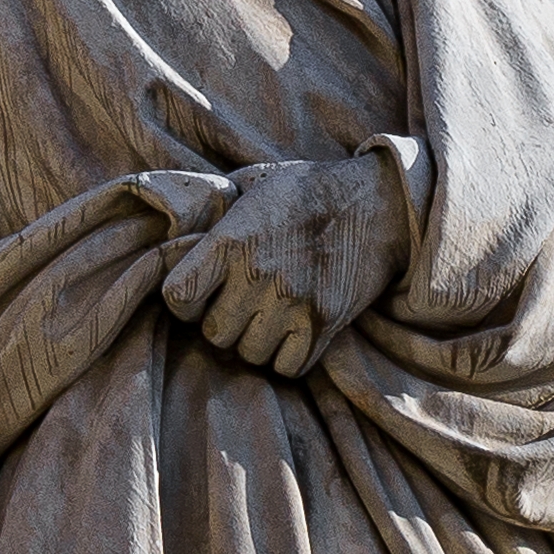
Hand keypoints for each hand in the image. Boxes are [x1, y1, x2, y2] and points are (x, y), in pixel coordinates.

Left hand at [156, 147, 406, 374]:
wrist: (376, 203)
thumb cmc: (307, 192)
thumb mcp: (251, 186)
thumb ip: (214, 216)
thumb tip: (177, 237)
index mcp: (231, 241)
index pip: (178, 296)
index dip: (184, 303)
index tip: (199, 296)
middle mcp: (258, 275)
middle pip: (215, 334)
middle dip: (224, 325)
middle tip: (241, 308)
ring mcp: (293, 303)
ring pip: (251, 354)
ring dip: (257, 342)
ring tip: (269, 319)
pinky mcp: (325, 323)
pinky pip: (289, 367)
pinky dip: (288, 357)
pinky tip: (293, 333)